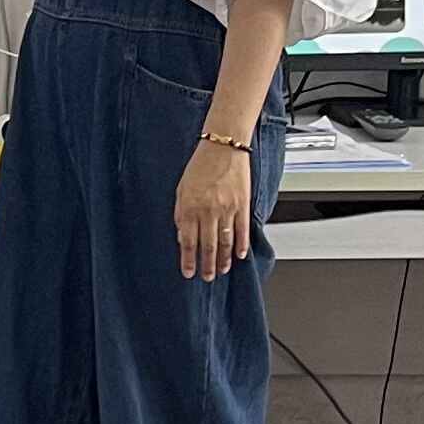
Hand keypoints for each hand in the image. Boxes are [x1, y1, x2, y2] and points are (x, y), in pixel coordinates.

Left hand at [176, 139, 254, 280]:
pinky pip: (242, 230)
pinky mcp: (242, 204)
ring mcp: (227, 209)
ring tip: (222, 270)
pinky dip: (241, 245)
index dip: (188, 260)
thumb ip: (181, 214)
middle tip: (207, 277)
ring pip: (226, 242)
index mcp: (190, 207)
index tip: (188, 273)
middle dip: (207, 265)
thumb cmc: (201, 165)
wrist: (223, 147)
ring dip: (224, 259)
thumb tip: (183, 236)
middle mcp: (208, 211)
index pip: (188, 242)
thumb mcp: (181, 189)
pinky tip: (240, 255)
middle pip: (208, 246)